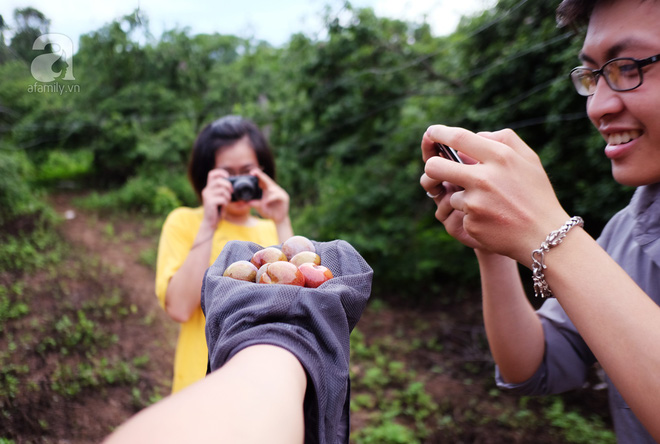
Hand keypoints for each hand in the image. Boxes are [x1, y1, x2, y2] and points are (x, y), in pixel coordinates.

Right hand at [200, 168, 231, 228]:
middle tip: (231, 192)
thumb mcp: (220, 198)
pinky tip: (223, 206)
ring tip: (226, 202)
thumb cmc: (217, 210)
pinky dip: (226, 203)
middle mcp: (206, 190)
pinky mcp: (210, 202)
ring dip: (228, 196)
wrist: (211, 222)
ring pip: (222, 190)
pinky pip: (222, 199)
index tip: (228, 176)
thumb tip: (232, 185)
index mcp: (209, 188)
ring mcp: (207, 196)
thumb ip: (223, 190)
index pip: (212, 174)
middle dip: (228, 186)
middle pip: (219, 181)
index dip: (221, 172)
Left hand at [248, 169, 290, 223]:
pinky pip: (276, 195)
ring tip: (262, 199)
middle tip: (254, 172)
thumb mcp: (260, 207)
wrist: (279, 220)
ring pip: (272, 188)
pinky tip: (266, 202)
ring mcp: (280, 192)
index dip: (258, 175)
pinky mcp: (284, 197)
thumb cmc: (269, 212)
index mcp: (268, 189)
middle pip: (268, 180)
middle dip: (261, 176)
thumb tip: (246, 202)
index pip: (263, 180)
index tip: (251, 172)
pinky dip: (270, 198)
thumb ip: (254, 203)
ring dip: (266, 192)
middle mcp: (274, 189)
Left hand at [422, 125, 569, 264]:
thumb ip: (505, 140)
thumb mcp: (529, 160)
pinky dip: (473, 217)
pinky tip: (492, 221)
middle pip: (435, 166)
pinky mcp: (471, 223)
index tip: (431, 131)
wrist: (545, 236)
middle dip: (431, 166)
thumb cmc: (537, 195)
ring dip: (464, 199)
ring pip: (451, 195)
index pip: (459, 138)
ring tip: (490, 207)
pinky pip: (462, 215)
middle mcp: (484, 178)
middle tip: (435, 169)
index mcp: (500, 157)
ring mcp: (475, 202)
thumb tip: (478, 135)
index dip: (440, 133)